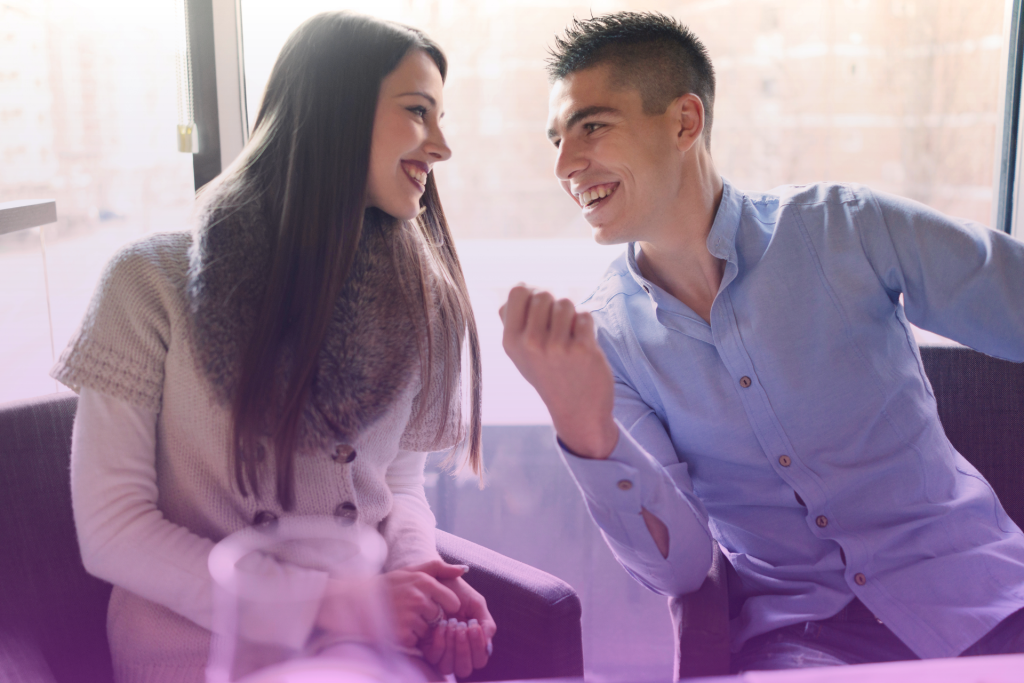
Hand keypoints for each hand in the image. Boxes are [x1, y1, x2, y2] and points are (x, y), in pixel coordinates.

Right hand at [315, 561, 463, 648]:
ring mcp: (410, 617)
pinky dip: (408, 638)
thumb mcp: (410, 570)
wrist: (354, 602)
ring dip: (418, 629)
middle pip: (440, 617)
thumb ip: (438, 568)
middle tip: (411, 611)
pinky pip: (416, 641)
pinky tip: (396, 627)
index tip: (432, 604)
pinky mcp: (401, 634)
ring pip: (429, 630)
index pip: (453, 601)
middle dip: (430, 618)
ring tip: (400, 618)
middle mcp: (418, 598)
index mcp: (423, 581)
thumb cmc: (386, 586)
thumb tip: (464, 569)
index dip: (445, 606)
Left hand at [420, 575, 495, 676]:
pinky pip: (434, 658)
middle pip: (465, 669)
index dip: (478, 648)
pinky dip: (440, 642)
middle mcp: (457, 650)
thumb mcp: (477, 604)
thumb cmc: (457, 591)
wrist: (437, 579)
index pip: (479, 660)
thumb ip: (487, 624)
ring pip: (449, 667)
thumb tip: (489, 647)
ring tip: (451, 624)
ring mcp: (441, 650)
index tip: (473, 625)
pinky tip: (440, 625)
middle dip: (465, 649)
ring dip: (452, 646)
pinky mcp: (426, 647)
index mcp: (472, 642)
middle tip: (462, 627)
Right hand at [500, 285, 617, 457]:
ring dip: (572, 316)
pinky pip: (584, 316)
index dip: (532, 292)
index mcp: (511, 341)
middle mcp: (530, 343)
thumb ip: (514, 321)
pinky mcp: (581, 349)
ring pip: (566, 303)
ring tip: (570, 337)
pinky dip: (587, 326)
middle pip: (544, 294)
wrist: (577, 410)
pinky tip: (582, 345)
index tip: (540, 307)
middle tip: (558, 327)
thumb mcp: (521, 354)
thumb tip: (520, 287)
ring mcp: (556, 347)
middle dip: (554, 305)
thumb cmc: (549, 374)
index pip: (518, 291)